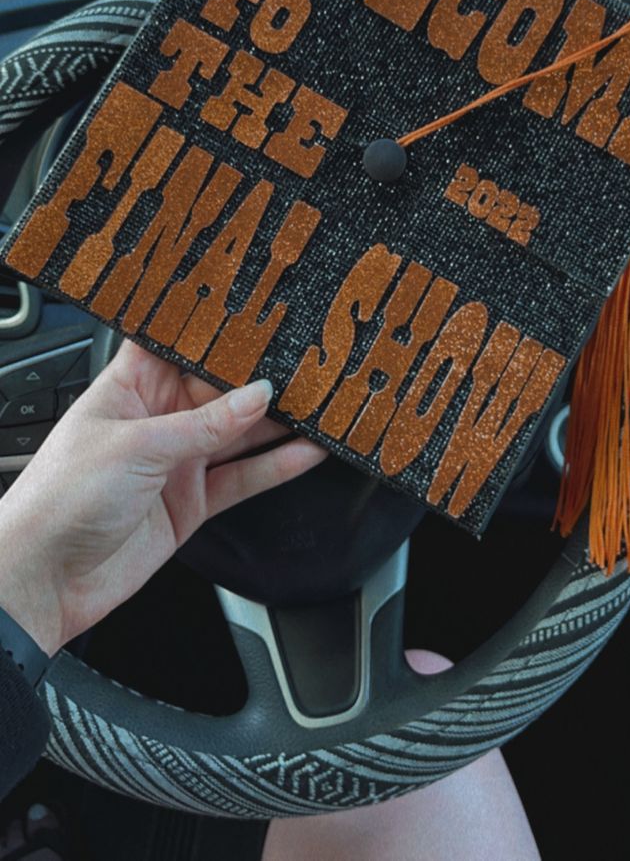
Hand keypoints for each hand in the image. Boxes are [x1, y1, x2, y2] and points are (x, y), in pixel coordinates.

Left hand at [0, 340, 325, 655]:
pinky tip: (306, 451)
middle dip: (259, 376)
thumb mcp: (137, 445)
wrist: (44, 580)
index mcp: (129, 388)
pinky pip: (243, 477)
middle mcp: (156, 420)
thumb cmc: (61, 499)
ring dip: (277, 421)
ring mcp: (176, 463)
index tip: (258, 313)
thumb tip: (256, 395)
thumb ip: (204, 424)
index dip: (216, 330)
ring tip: (320, 401)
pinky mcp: (191, 503)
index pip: (179, 345)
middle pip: (219, 388)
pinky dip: (277, 466)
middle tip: (305, 360)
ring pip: (238, 432)